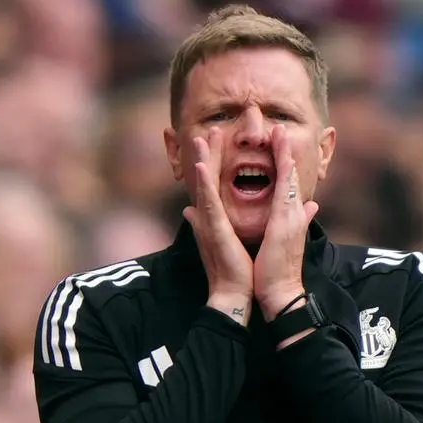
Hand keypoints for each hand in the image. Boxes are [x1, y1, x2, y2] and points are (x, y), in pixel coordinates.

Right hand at [182, 127, 253, 324]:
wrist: (234, 292)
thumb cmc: (232, 269)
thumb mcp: (222, 238)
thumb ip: (205, 223)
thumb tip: (188, 210)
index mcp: (214, 217)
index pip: (214, 183)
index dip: (214, 161)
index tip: (217, 140)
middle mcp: (207, 216)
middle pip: (206, 178)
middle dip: (208, 153)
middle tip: (209, 130)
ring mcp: (209, 222)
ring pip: (204, 185)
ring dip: (202, 160)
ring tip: (201, 137)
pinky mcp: (214, 229)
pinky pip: (208, 203)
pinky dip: (204, 184)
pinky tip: (200, 167)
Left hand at [255, 125, 318, 320]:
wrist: (281, 292)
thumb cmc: (278, 271)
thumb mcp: (287, 240)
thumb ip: (300, 220)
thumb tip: (312, 205)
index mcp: (290, 217)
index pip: (288, 186)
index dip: (284, 164)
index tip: (277, 145)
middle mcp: (294, 213)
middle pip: (291, 175)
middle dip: (285, 151)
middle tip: (279, 128)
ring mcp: (292, 214)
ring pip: (289, 176)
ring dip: (282, 152)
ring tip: (277, 130)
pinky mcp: (285, 219)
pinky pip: (283, 186)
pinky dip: (281, 166)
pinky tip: (276, 151)